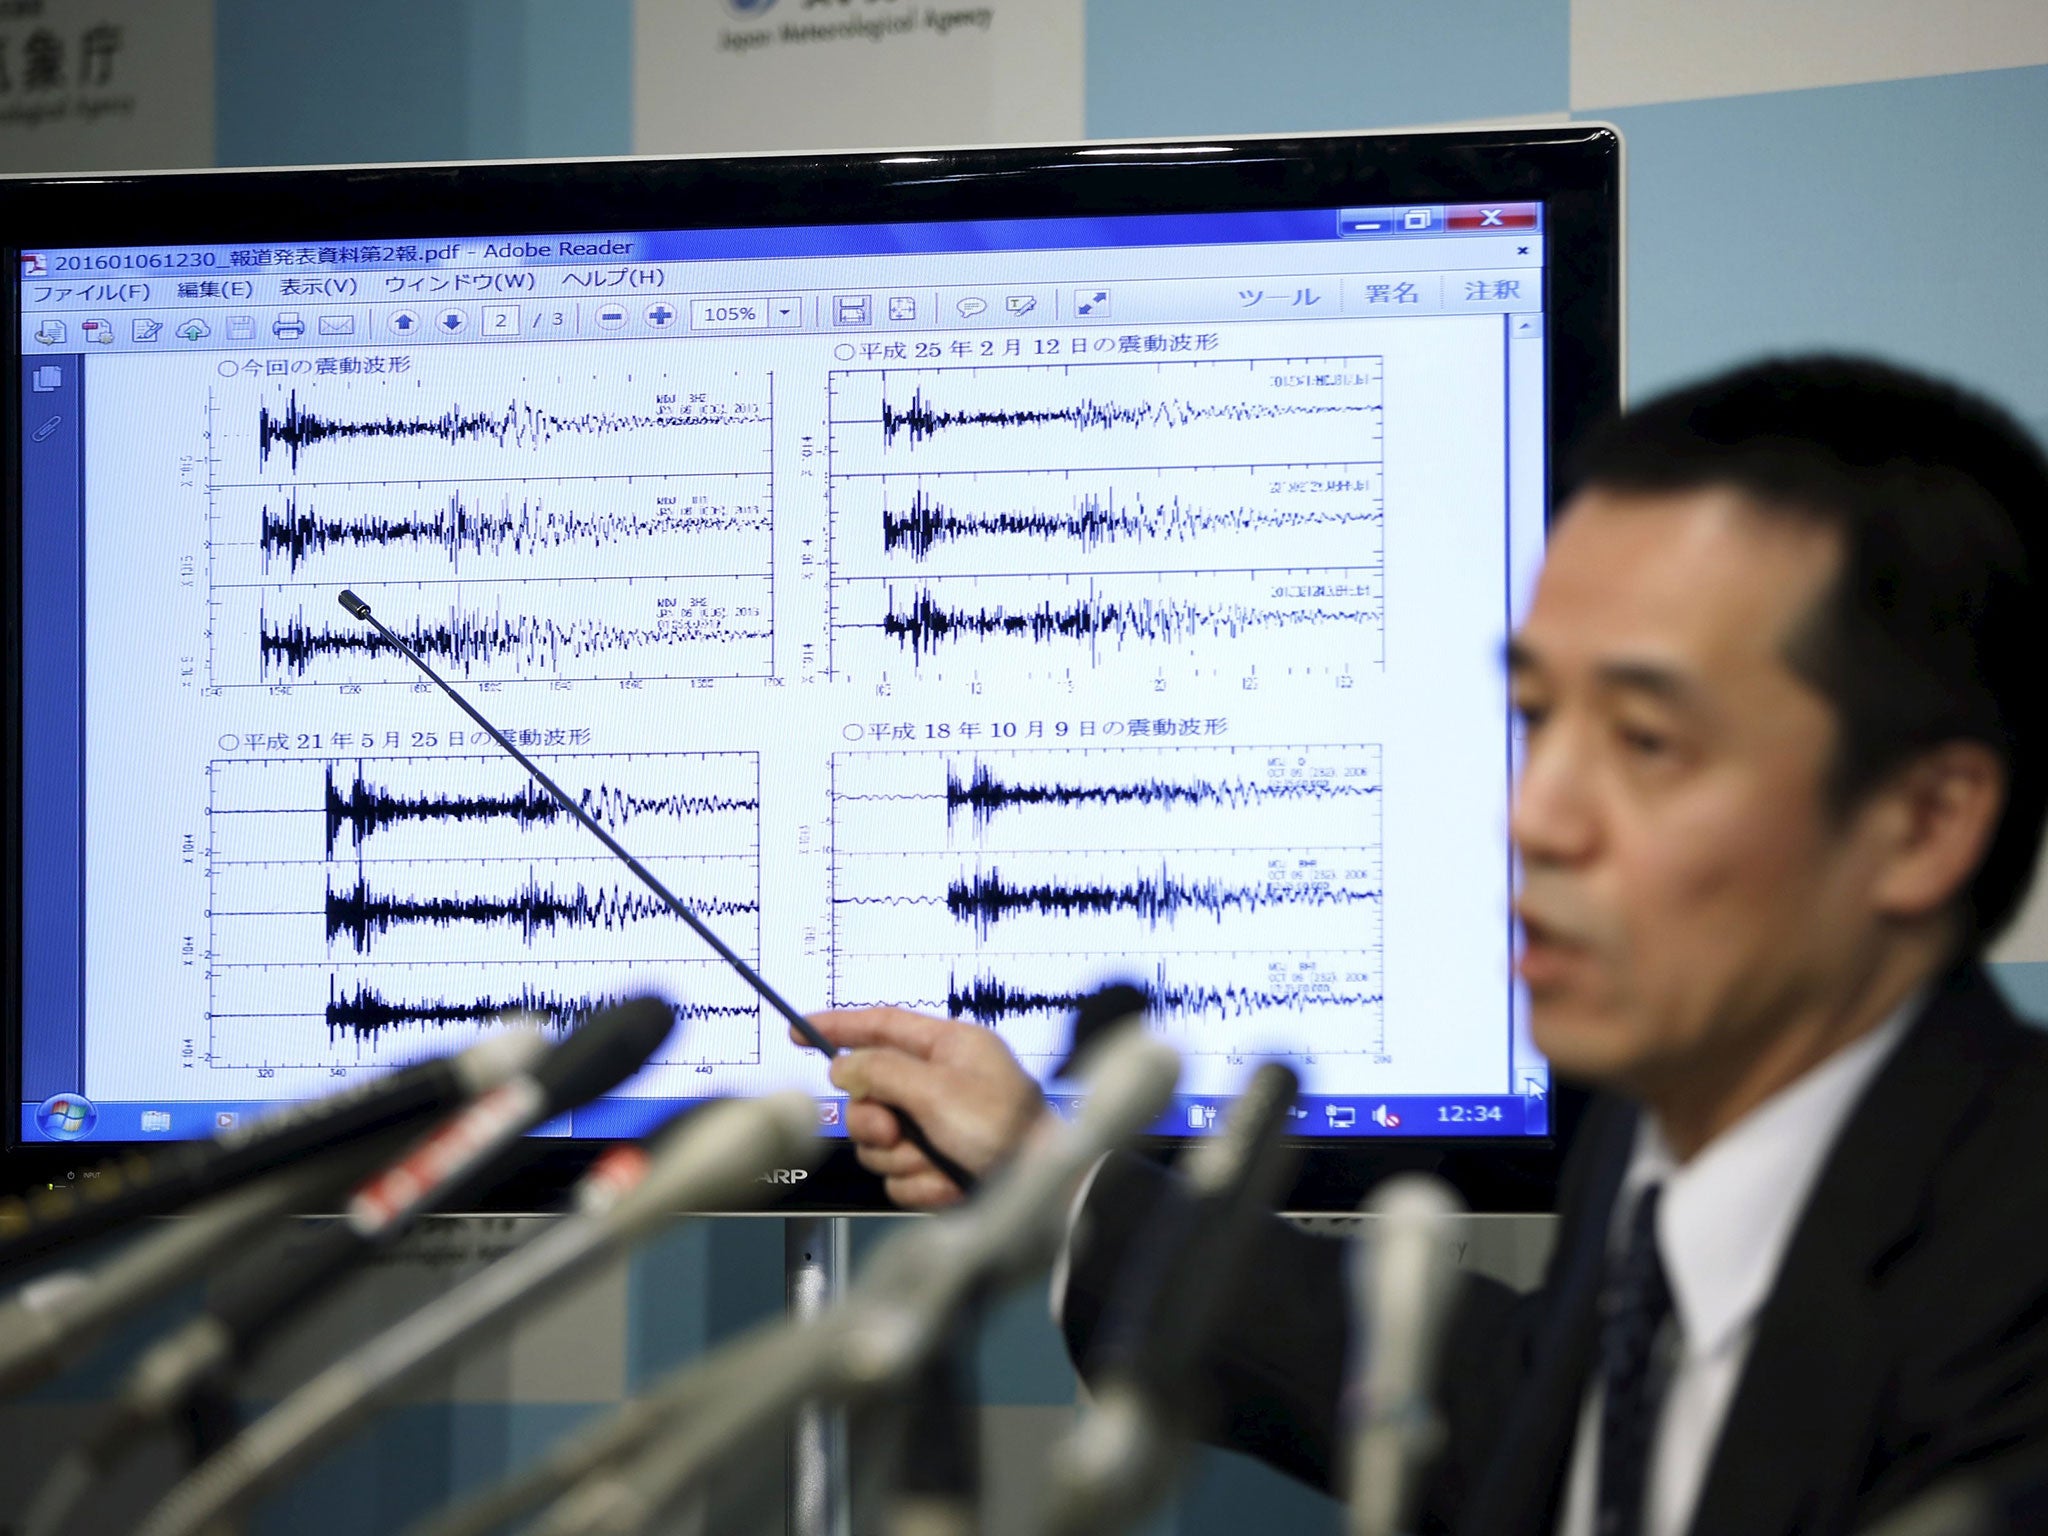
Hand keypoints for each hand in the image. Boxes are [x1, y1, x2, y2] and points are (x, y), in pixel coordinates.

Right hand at [800, 1008, 1050, 1207]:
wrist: (1041, 1194)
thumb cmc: (1006, 1129)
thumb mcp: (938, 1090)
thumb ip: (883, 1071)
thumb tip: (844, 1066)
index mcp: (949, 1048)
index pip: (883, 1026)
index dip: (839, 1028)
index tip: (799, 1032)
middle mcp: (940, 1084)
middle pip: (870, 1095)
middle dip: (876, 1121)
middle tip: (894, 1132)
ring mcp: (937, 1129)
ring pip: (879, 1142)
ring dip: (902, 1158)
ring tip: (936, 1163)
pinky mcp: (937, 1168)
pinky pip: (899, 1176)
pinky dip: (921, 1185)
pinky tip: (951, 1185)